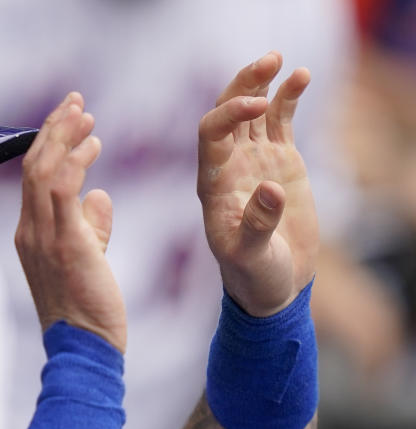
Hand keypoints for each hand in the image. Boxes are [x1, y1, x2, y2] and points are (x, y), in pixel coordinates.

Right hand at [16, 92, 125, 351]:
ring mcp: (42, 238)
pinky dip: (76, 160)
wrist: (83, 351)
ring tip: (86, 115)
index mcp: (30, 235)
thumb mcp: (87, 260)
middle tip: (77, 101)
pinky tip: (94, 144)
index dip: (49, 143)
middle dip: (54, 128)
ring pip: (42, 170)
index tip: (71, 118)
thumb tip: (100, 196)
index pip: (32, 178)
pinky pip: (61, 189)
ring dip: (64, 137)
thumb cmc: (88, 312)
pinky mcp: (64, 243)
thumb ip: (92, 227)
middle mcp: (29, 232)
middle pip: (32, 165)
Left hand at [198, 52, 318, 316]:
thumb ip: (257, 225)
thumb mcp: (251, 256)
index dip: (229, 113)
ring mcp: (253, 161)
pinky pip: (279, 121)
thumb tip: (270, 190)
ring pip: (252, 111)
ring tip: (280, 58)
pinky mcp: (279, 161)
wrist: (270, 286)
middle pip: (227, 112)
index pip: (210, 134)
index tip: (258, 103)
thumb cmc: (253, 276)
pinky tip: (302, 77)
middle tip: (268, 60)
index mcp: (212, 183)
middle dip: (242, 84)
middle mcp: (228, 165)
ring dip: (261, 82)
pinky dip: (288, 98)